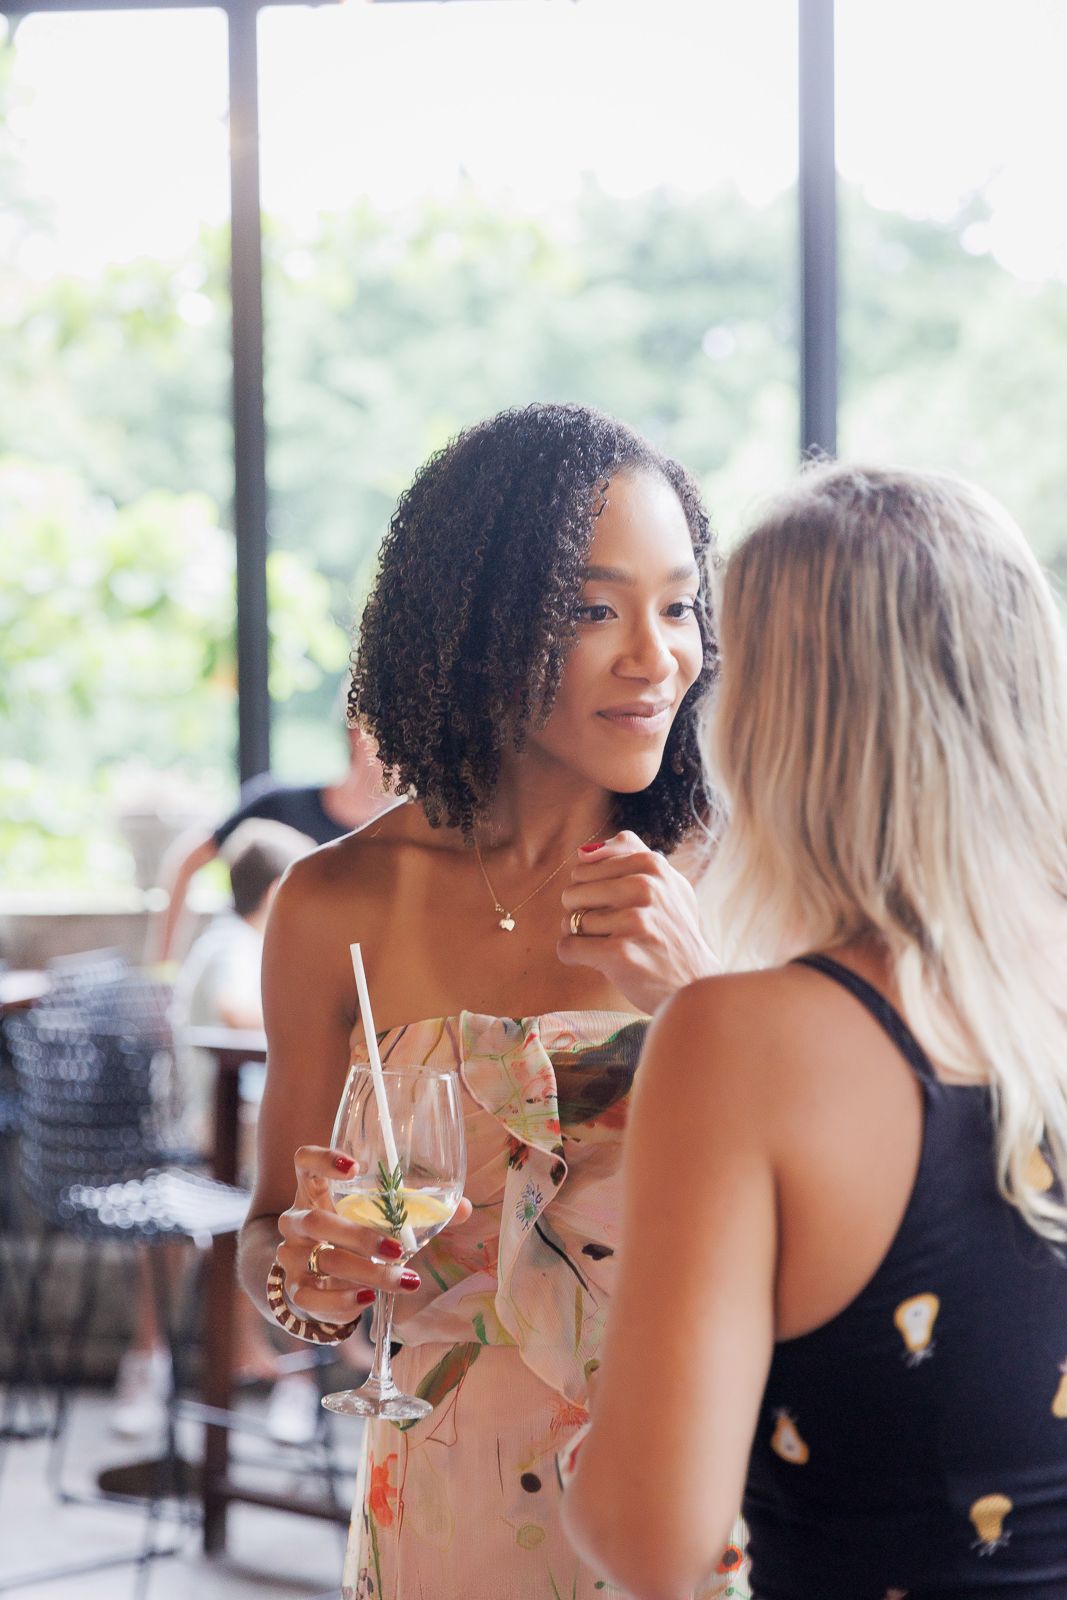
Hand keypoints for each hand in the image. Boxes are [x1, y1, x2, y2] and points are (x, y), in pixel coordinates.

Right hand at [276, 1145, 471, 1320]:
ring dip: (365, 1271)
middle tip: (398, 1247)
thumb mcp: (378, 1218)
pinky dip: (342, 1301)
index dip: (323, 1159)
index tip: (355, 1166)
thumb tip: (463, 1207)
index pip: (304, 1162)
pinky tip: (369, 1300)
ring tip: (404, 1279)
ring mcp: (291, 1255)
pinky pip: (311, 1297)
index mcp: (314, 1189)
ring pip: (321, 1259)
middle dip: (359, 1235)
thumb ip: (418, 1210)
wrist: (316, 1277)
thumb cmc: (354, 1234)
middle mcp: (296, 1219)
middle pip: (315, 1219)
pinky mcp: (294, 1290)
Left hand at [557, 831, 717, 1013]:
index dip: (590, 891)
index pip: (584, 868)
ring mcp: (634, 921)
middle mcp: (645, 888)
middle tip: (609, 929)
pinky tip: (598, 960)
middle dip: (581, 913)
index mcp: (651, 864)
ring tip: (611, 945)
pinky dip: (574, 956)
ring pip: (571, 922)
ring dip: (581, 937)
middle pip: (572, 893)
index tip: (615, 907)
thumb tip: (582, 851)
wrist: (694, 981)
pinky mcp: (621, 954)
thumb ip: (629, 852)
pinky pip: (568, 947)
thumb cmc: (672, 929)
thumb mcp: (666, 881)